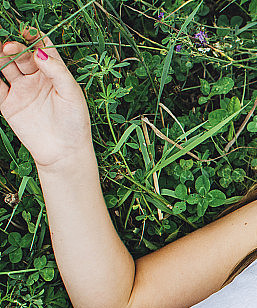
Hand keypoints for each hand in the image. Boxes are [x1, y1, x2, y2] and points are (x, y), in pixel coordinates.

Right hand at [0, 26, 92, 168]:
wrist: (64, 152)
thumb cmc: (75, 122)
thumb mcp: (72, 93)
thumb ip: (57, 71)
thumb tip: (39, 52)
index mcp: (55, 74)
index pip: (42, 48)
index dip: (33, 38)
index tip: (26, 32)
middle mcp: (37, 79)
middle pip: (21, 55)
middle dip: (15, 47)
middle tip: (10, 47)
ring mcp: (21, 90)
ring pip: (5, 66)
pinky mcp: (8, 104)